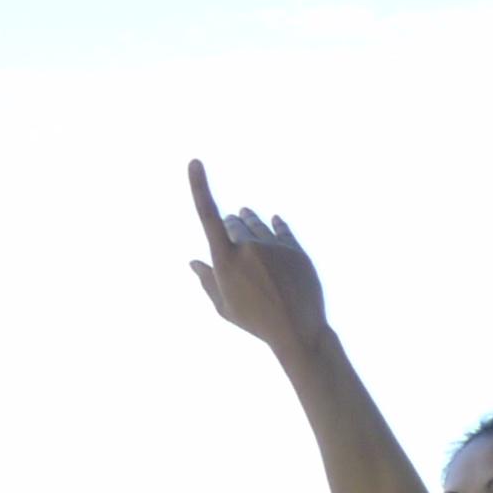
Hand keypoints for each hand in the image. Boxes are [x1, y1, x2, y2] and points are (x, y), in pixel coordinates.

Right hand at [185, 161, 331, 353]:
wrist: (299, 330)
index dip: (199, 186)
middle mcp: (248, 247)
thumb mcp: (224, 306)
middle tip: (233, 226)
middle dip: (231, 225)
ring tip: (246, 217)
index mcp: (225, 260)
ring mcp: (274, 247)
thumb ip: (207, 281)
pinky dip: (274, 226)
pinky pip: (281, 230)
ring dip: (250, 221)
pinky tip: (273, 221)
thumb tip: (193, 262)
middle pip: (234, 224)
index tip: (195, 162)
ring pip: (257, 224)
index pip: (207, 215)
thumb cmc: (255, 322)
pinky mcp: (296, 250)